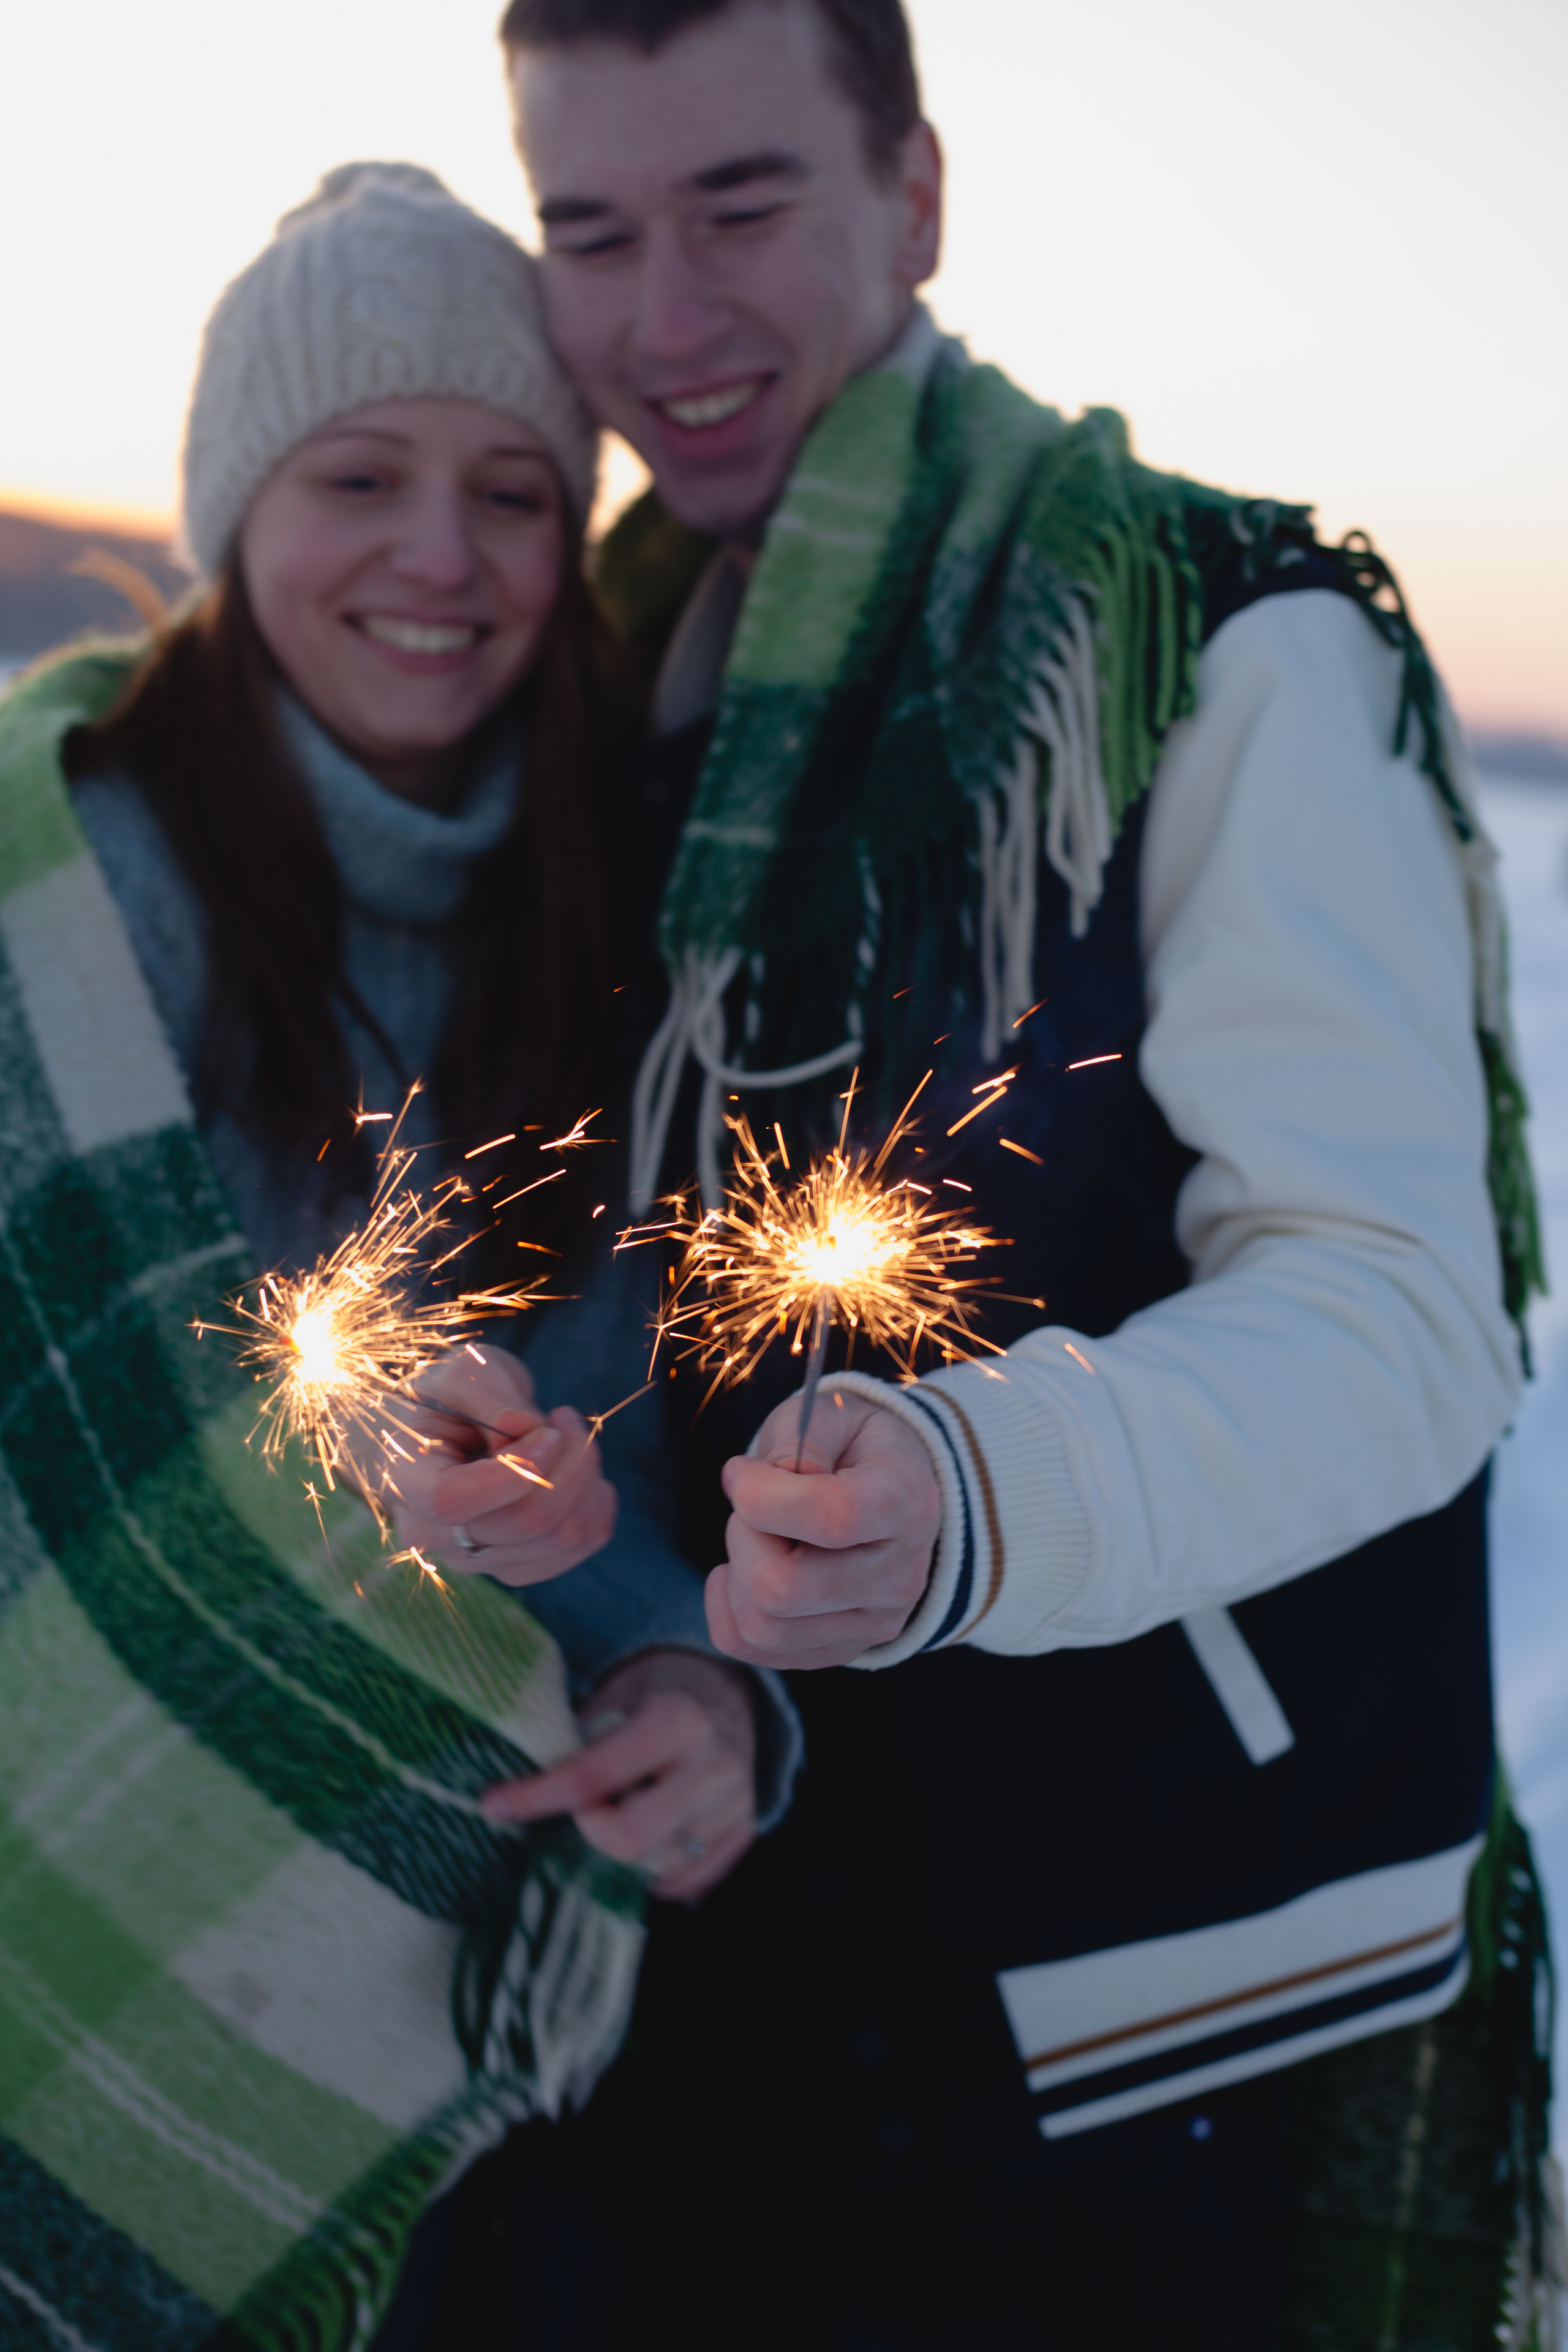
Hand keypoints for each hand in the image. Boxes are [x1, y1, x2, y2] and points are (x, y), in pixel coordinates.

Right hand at [376, 1347, 617, 1588]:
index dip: (516, 1468)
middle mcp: (436, 1536)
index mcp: (408, 1483)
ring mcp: (478, 1560)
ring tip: (569, 1438)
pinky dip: (596, 1502)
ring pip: (563, 1536)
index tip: (549, 1429)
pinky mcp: (518, 1566)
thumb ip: (489, 1396)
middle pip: (528, 1521)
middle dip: (571, 1462)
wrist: (448, 1432)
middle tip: (565, 1418)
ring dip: (587, 1478)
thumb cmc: (451, 1398)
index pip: (455, 1501)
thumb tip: (524, 1430)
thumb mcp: (463, 1372)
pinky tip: (578, 1471)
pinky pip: (581, 1544)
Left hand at [481, 1649, 757, 1900]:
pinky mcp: (743, 1837)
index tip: (494, 1806)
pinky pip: (679, 1883)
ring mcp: (734, 1808)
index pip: (592, 1778)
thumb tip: (515, 1791)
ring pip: (652, 1869)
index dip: (535, 1797)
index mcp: (678, 1721)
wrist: (730, 1696)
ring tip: (621, 1811)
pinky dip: (650, 1869)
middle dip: (588, 1832)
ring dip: (620, 1852)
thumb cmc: (657, 1694)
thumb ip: (577, 1740)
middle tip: (581, 1811)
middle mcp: (713, 1768)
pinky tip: (647, 1829)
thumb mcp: (616, 1694)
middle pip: (628, 1840)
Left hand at [705, 1392, 939, 1668]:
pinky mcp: (844, 1649)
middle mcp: (899, 1576)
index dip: (762, 1494)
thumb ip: (801, 1437)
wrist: (898, 1494)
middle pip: (781, 1587)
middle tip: (752, 1505)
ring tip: (757, 1537)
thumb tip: (747, 1486)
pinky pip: (755, 1649)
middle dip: (742, 1536)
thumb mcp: (837, 1413)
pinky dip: (730, 1609)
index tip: (743, 1470)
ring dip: (737, 1573)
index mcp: (905, 1503)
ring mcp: (874, 1623)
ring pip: (762, 1627)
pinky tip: (743, 1571)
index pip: (830, 1517)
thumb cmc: (856, 1448)